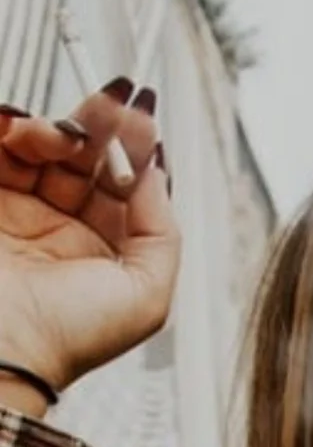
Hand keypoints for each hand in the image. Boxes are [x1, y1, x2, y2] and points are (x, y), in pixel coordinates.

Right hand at [0, 81, 178, 395]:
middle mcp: (62, 232)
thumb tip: (156, 169)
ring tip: (60, 134)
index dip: (134, 149)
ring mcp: (20, 215)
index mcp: (104, 254)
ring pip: (41, 146)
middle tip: (113, 98)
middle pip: (85, 157)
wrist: (2, 348)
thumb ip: (162, 229)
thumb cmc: (71, 336)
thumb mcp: (148, 293)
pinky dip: (8, 127)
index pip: (123, 185)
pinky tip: (20, 126)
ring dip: (54, 127)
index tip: (143, 116)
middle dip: (101, 124)